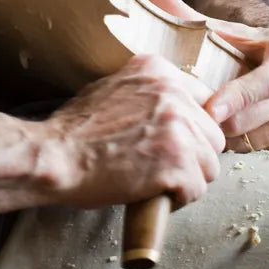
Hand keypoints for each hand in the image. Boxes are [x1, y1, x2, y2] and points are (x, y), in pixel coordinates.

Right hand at [38, 53, 224, 208]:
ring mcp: (178, 126)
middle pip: (212, 134)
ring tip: (155, 181)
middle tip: (163, 166)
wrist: (56, 155)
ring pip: (209, 164)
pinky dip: (178, 199)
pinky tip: (153, 193)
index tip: (174, 143)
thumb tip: (172, 107)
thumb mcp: (114, 87)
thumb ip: (147, 91)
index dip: (190, 128)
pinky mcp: (177, 162)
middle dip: (193, 155)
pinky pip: (197, 189)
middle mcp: (173, 92)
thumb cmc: (77, 129)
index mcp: (159, 70)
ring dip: (187, 178)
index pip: (202, 101)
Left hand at [141, 0, 268, 151]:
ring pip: (254, 138)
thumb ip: (188, 15)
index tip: (209, 108)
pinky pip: (261, 151)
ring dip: (226, 135)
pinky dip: (239, 144)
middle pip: (256, 117)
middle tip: (190, 116)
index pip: (268, 81)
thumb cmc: (254, 48)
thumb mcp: (230, 31)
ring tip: (206, 120)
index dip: (238, 96)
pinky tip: (226, 131)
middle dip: (220, 120)